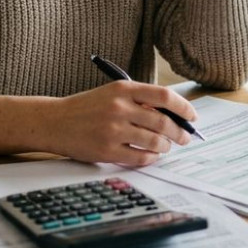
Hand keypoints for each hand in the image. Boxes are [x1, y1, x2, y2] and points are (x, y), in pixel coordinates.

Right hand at [47, 81, 196, 165]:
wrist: (54, 121)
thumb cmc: (86, 108)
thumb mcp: (112, 94)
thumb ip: (139, 100)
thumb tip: (172, 116)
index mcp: (123, 89)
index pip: (164, 96)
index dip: (184, 107)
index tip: (192, 116)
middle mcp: (119, 108)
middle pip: (163, 122)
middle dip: (179, 132)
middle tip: (185, 137)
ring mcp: (113, 130)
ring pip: (155, 141)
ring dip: (166, 146)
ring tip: (166, 146)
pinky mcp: (107, 150)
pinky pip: (140, 157)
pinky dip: (150, 158)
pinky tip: (151, 155)